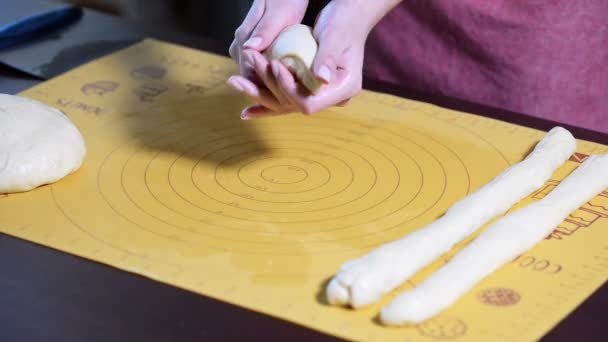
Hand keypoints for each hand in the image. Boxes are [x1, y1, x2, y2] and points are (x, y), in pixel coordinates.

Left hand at [228, 0, 401, 118]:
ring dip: (259, 94)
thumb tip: (320, 78)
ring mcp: (320, 95)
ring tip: (235, 82)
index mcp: (344, 89)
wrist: (348, 18)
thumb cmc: (343, 22)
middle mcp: (332, 98)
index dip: (288, 89)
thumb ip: (328, 57)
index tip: (273, 66)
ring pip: (285, 103)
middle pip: (293, 106)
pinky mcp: (308, 89)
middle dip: (266, 91)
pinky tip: (246, 108)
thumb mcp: (336, 36)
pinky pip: (285, 98)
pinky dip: (266, 99)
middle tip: (239, 77)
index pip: (309, 103)